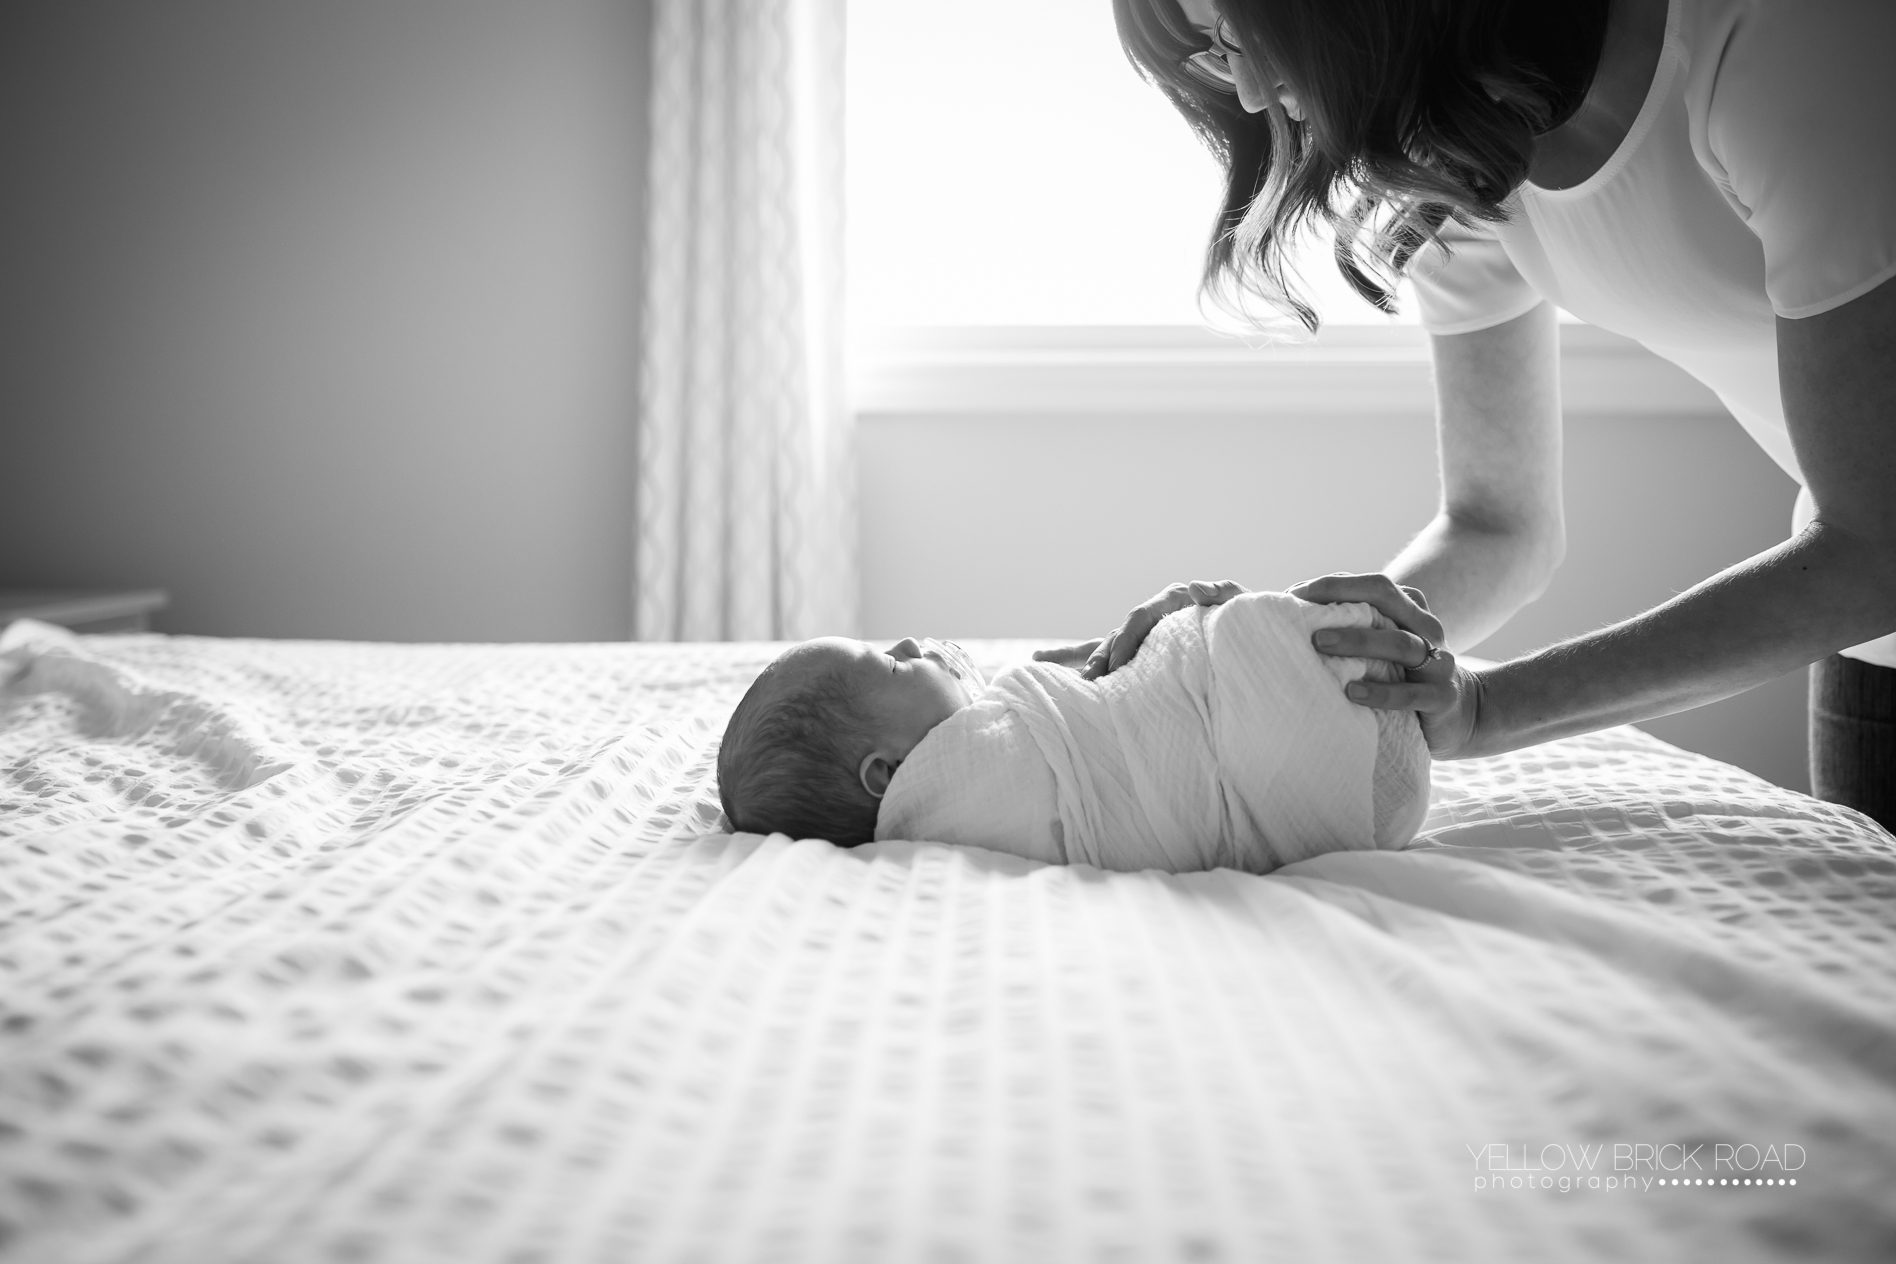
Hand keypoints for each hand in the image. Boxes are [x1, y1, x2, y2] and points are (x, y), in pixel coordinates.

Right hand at [1034, 580, 1247, 679]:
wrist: (1246, 631)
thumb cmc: (1244, 617)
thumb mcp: (1237, 601)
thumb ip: (1220, 593)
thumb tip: (1193, 588)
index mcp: (1170, 601)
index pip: (1139, 617)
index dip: (1126, 639)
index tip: (1117, 666)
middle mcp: (1151, 616)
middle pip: (1117, 634)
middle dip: (1101, 657)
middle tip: (1090, 681)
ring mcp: (1143, 635)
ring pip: (1104, 644)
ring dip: (1081, 659)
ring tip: (1042, 662)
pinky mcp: (1139, 652)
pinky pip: (1105, 654)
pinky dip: (1076, 659)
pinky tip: (1041, 662)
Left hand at [1287, 572, 1483, 757]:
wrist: (1455, 715)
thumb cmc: (1399, 675)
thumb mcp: (1378, 645)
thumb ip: (1345, 626)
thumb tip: (1283, 608)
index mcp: (1409, 609)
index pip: (1373, 585)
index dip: (1333, 585)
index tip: (1293, 596)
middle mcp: (1426, 628)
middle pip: (1388, 600)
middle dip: (1343, 602)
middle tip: (1304, 617)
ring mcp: (1438, 662)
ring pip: (1401, 644)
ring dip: (1359, 641)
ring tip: (1320, 645)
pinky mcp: (1442, 697)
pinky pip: (1411, 692)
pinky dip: (1381, 692)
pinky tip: (1352, 693)